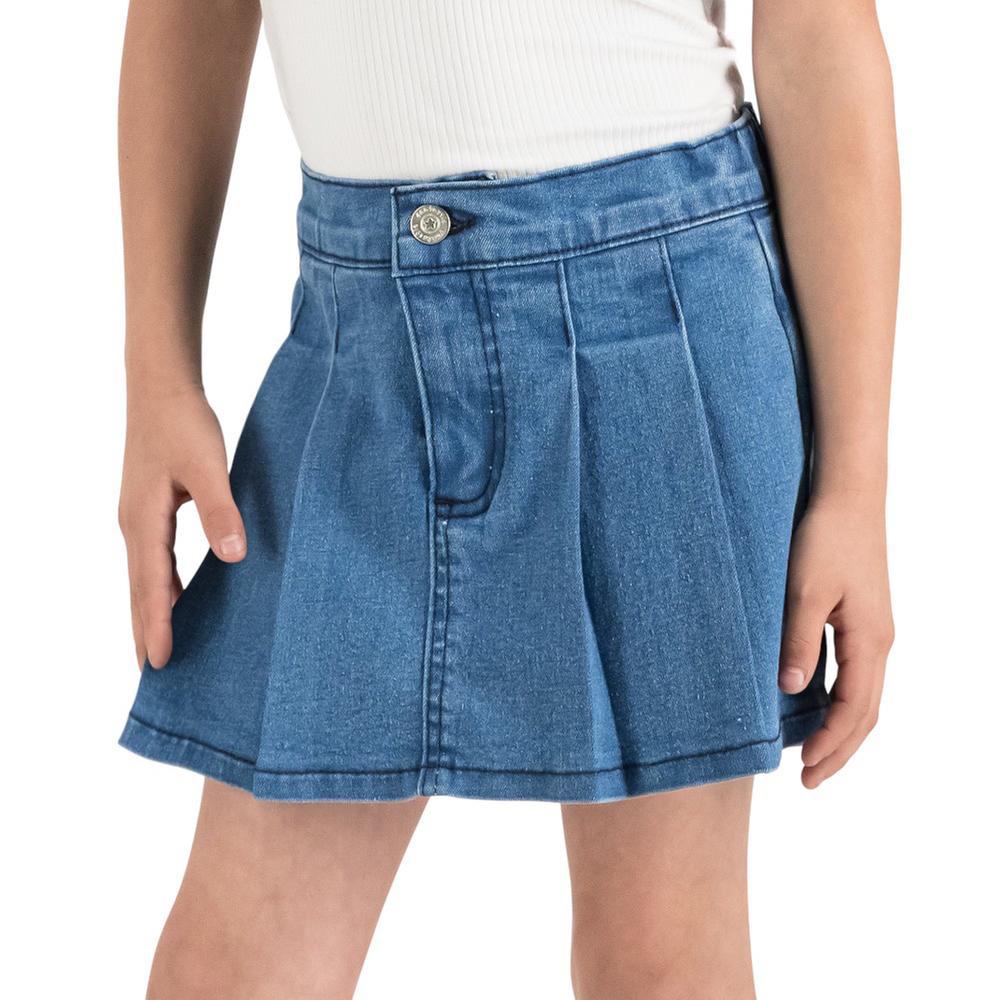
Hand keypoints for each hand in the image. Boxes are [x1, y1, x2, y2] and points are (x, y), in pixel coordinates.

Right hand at [118, 384, 245, 668]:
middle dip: (145, 632)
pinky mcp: (150, 510)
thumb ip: (221, 511)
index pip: (150, 587)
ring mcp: (139, 518)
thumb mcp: (207, 467)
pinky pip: (154, 561)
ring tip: (160, 648)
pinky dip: (161, 587)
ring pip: (145, 578)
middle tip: (154, 676)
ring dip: (152, 613)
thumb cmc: (184, 423)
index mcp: (144, 521)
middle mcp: (134, 526)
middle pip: (140, 591)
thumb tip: (233, 557)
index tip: (160, 664)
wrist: (162, 386)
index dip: (156, 626)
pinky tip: (175, 599)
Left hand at [778, 492, 893, 787]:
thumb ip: (799, 641)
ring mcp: (874, 631)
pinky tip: (817, 706)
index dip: (831, 744)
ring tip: (814, 755)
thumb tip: (791, 691)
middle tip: (809, 780)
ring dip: (841, 729)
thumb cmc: (825, 538)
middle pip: (866, 713)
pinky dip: (841, 701)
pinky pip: (856, 674)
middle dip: (839, 749)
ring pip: (864, 696)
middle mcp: (880, 641)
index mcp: (870, 640)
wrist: (848, 496)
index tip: (804, 770)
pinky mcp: (863, 619)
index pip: (855, 711)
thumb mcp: (804, 591)